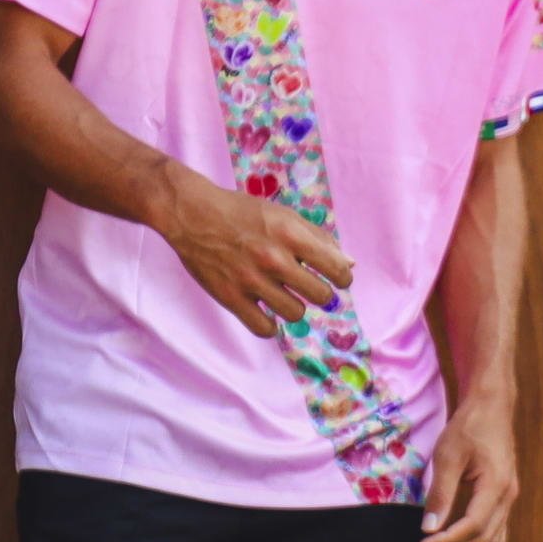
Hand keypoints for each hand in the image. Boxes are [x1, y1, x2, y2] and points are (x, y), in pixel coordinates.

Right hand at [152, 167, 357, 337]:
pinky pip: (265, 329)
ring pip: (295, 314)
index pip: (337, 270)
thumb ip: (318, 238)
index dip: (341, 278)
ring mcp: (252, 281)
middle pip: (320, 296)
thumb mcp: (283, 216)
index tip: (334, 278)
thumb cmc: (242, 212)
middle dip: (319, 293)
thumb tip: (350, 264)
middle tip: (307, 286)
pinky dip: (269, 324)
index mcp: (291, 234)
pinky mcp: (231, 298)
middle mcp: (274, 259)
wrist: (193, 214)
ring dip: (293, 306)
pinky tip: (266, 310)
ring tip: (282, 295)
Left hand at [419, 402, 518, 541]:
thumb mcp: (448, 456)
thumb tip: (428, 528)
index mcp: (496, 486)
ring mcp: (508, 499)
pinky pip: (496, 534)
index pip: (473, 527)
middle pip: (484, 540)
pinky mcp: (503, 499)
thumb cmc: (468, 427)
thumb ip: (440, 493)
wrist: (492, 407)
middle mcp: (507, 497)